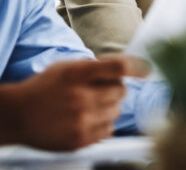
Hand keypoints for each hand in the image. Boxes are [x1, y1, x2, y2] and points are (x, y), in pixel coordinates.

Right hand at [0, 57, 145, 149]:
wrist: (17, 115)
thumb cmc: (45, 87)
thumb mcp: (66, 67)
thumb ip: (95, 66)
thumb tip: (129, 66)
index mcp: (77, 74)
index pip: (118, 68)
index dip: (138, 67)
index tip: (148, 70)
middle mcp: (81, 97)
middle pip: (121, 91)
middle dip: (115, 89)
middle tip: (100, 91)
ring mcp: (80, 121)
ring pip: (117, 111)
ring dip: (110, 107)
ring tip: (91, 106)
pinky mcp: (79, 140)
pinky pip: (108, 130)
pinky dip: (103, 124)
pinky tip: (88, 119)